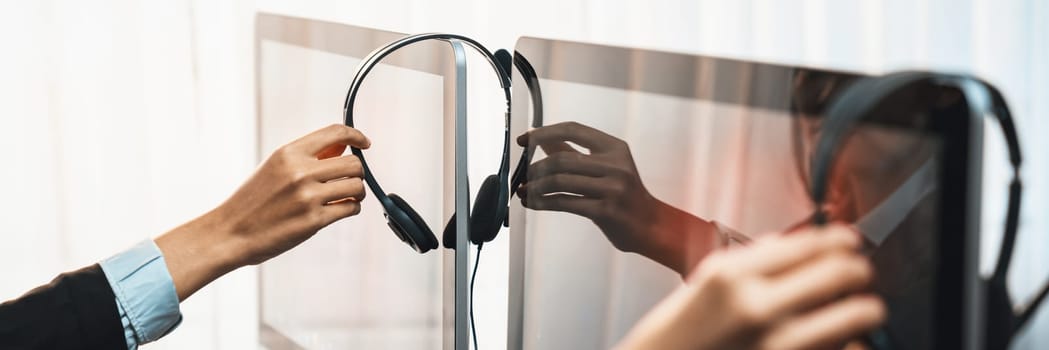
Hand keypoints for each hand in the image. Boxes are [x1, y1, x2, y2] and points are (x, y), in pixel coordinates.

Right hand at [155, 124, 370, 299]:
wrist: (230, 232)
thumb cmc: (252, 201)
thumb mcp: (275, 167)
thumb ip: (308, 156)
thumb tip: (342, 147)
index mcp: (289, 153)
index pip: (336, 133)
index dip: (356, 136)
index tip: (364, 144)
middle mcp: (300, 171)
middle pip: (354, 163)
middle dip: (357, 173)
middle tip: (348, 181)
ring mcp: (308, 196)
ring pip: (357, 186)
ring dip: (356, 193)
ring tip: (344, 197)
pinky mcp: (314, 220)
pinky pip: (351, 208)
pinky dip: (350, 208)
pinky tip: (338, 210)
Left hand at [517, 121, 719, 273]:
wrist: (649, 225)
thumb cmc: (623, 194)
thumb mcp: (605, 166)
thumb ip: (573, 151)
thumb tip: (541, 138)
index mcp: (614, 147)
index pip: (572, 129)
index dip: (544, 132)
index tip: (524, 140)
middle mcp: (615, 164)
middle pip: (561, 159)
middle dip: (535, 168)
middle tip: (522, 176)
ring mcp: (612, 188)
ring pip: (559, 181)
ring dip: (535, 187)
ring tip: (523, 191)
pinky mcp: (605, 211)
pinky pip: (564, 203)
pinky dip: (542, 202)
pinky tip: (532, 203)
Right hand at [616, 225, 884, 349]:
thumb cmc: (680, 333)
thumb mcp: (705, 282)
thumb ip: (753, 259)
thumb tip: (799, 243)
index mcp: (733, 277)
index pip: (811, 244)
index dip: (842, 240)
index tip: (851, 241)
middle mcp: (758, 309)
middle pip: (845, 274)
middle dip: (859, 271)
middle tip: (857, 274)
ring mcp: (779, 346)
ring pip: (858, 316)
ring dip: (861, 312)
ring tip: (854, 313)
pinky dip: (849, 347)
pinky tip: (837, 344)